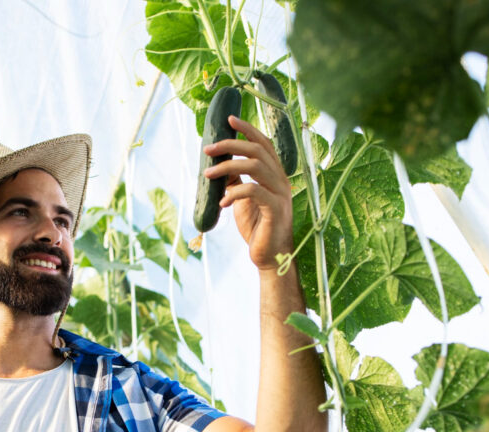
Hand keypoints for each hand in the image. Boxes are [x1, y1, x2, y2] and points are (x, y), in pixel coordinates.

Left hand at [202, 115, 293, 270]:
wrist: (270, 255)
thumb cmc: (257, 226)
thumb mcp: (242, 199)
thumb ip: (235, 181)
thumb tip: (219, 167)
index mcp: (274, 174)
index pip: (263, 143)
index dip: (248, 129)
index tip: (229, 119)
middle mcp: (280, 180)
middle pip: (257, 150)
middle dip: (230, 144)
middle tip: (208, 149)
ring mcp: (280, 193)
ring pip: (254, 166)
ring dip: (227, 167)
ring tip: (208, 175)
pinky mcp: (275, 209)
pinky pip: (253, 191)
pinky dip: (234, 193)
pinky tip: (223, 203)